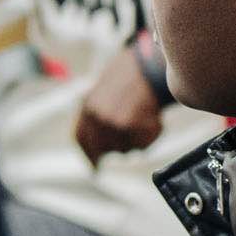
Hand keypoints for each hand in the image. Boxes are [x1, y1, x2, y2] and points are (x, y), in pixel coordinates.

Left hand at [74, 45, 165, 163]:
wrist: (150, 67)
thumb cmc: (128, 79)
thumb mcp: (102, 92)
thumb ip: (94, 118)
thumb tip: (93, 151)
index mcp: (88, 108)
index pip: (83, 139)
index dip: (89, 155)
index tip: (95, 167)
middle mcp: (99, 118)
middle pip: (105, 149)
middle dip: (116, 146)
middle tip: (129, 134)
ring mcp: (116, 124)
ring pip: (125, 150)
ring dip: (133, 140)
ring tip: (141, 117)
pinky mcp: (135, 128)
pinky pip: (143, 146)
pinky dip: (150, 136)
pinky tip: (152, 119)